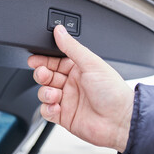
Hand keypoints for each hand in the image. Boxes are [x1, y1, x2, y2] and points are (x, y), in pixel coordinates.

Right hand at [27, 25, 133, 152]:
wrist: (120, 121)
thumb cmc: (113, 92)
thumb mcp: (91, 63)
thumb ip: (72, 47)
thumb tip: (60, 31)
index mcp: (79, 69)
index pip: (55, 61)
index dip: (43, 60)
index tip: (34, 59)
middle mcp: (72, 84)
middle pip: (46, 76)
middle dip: (41, 74)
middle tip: (43, 74)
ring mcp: (67, 100)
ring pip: (44, 93)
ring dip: (45, 92)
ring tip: (54, 94)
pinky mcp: (64, 116)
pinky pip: (46, 111)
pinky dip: (47, 109)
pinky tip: (56, 107)